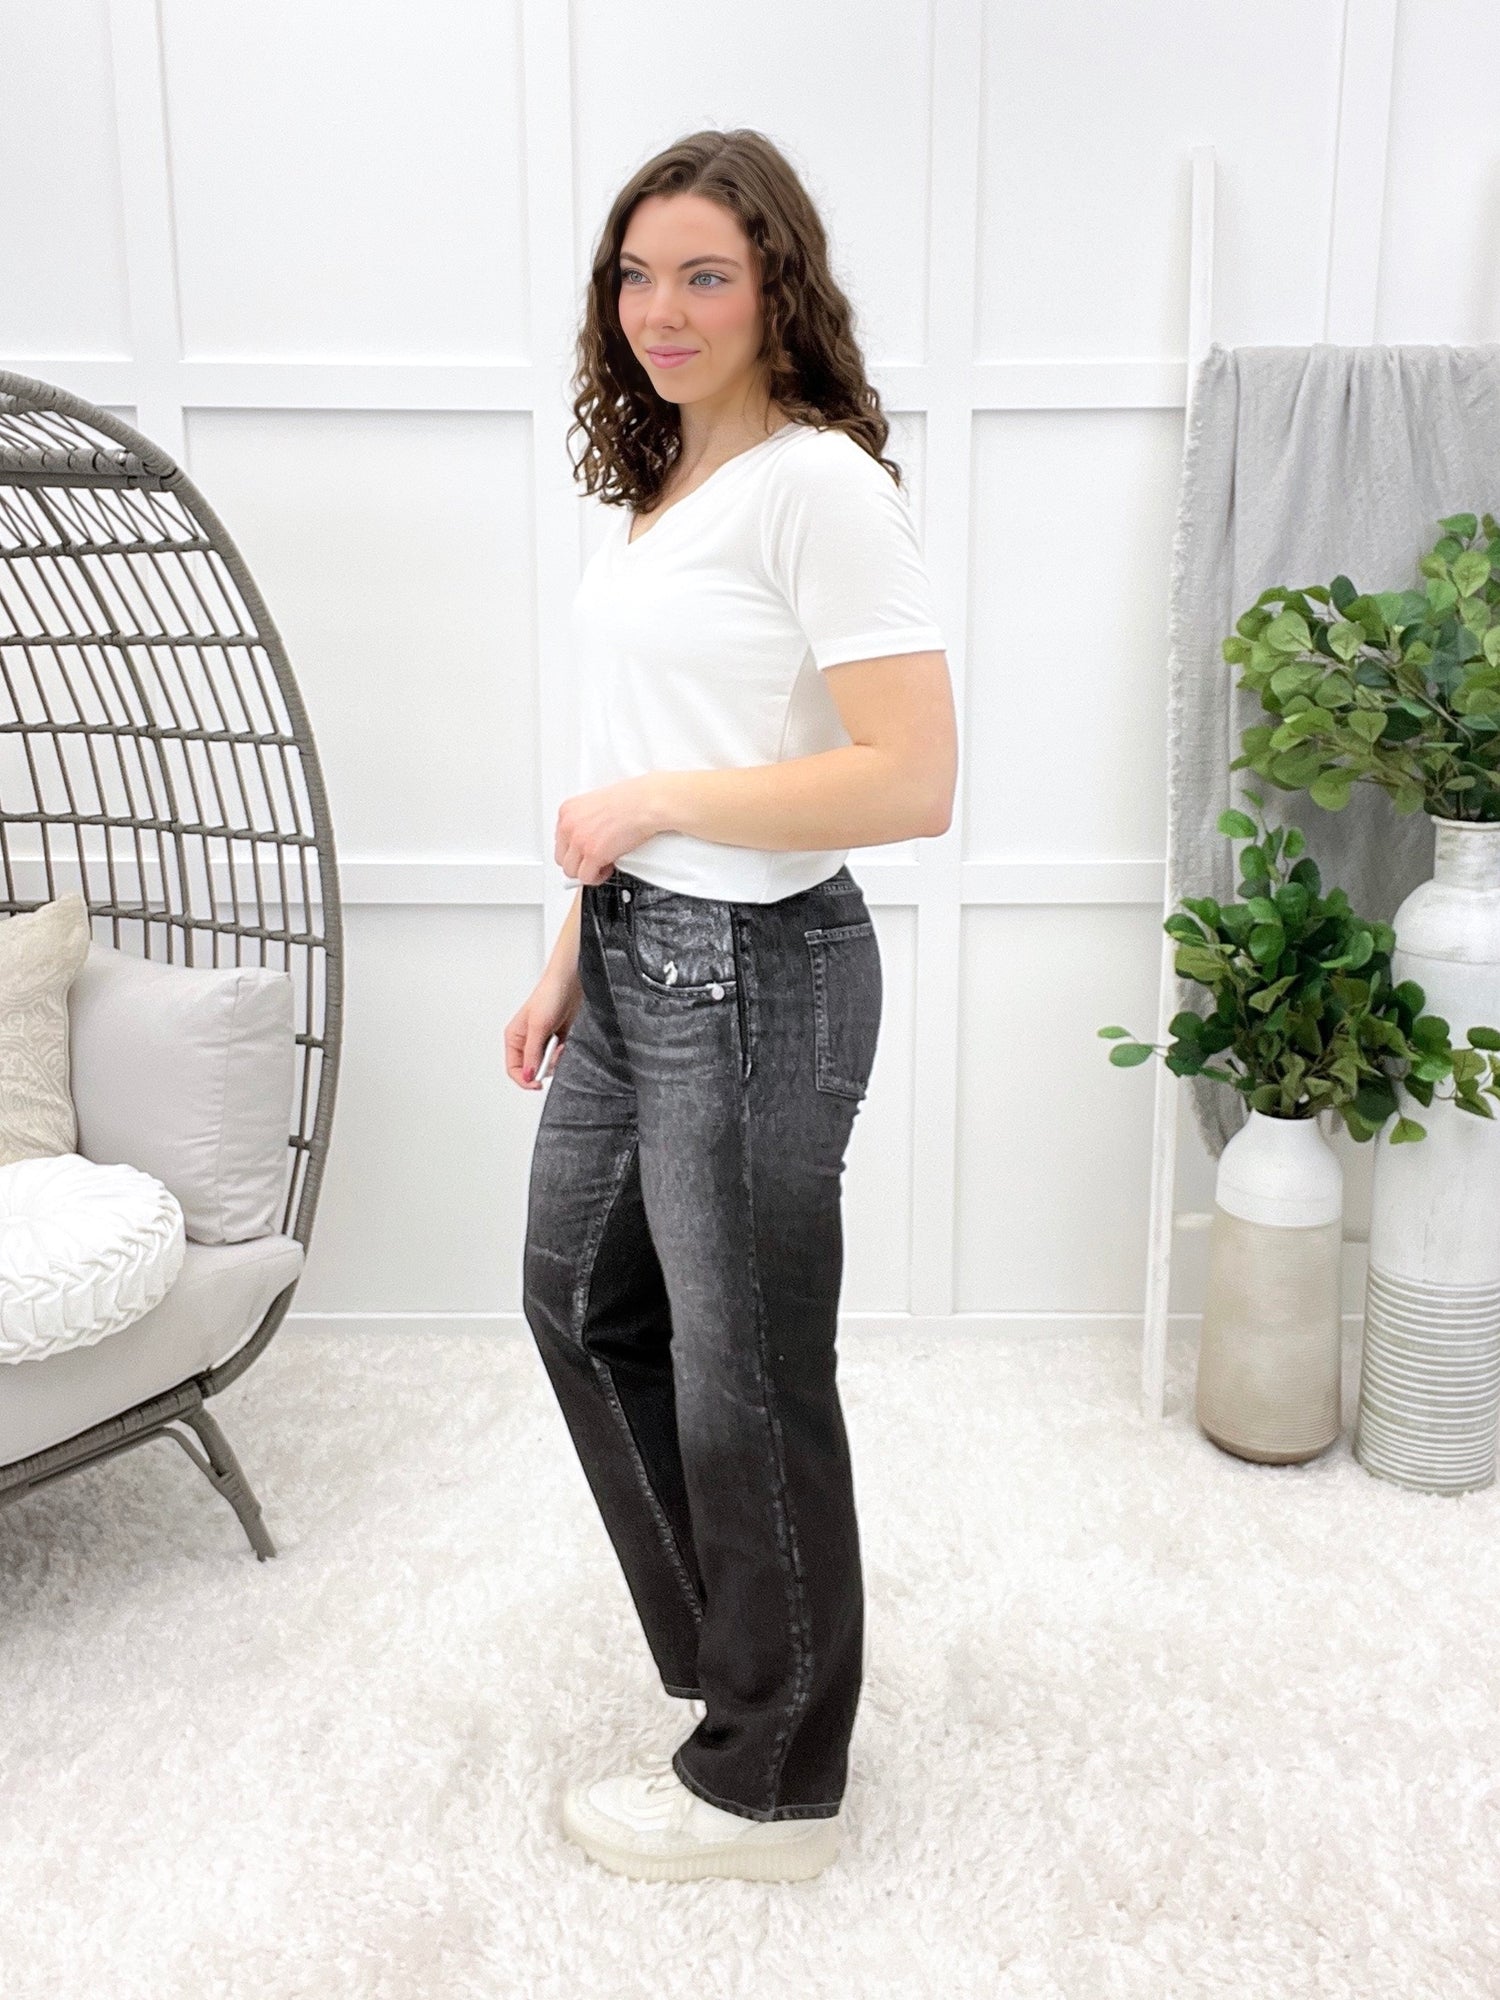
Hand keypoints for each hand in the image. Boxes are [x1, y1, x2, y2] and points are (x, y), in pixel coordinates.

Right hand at [505, 968, 580, 1090]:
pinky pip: (557, 1057)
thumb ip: (533, 1053)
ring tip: (560, 1046)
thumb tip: (529, 1075)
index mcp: (514, 1038)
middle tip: (554, 1056)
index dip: (524, 1079)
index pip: (514, 1068)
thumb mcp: (538, 1027)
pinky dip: (562, 1055)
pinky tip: (565, 1043)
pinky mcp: (556, 1039)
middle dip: (544, 1067)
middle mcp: (526, 1041)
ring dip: (555, 1060)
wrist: (570, 982)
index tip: (538, 1084)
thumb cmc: (550, 996)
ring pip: (546, 1064)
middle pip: (531, 1069)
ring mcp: (542, 1040)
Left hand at [555, 775, 670, 885]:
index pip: (560, 840)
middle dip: (578, 862)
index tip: (584, 852)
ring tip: (602, 865)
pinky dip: (597, 877)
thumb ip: (585, 821)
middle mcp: (569, 825)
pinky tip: (608, 868)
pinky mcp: (593, 854)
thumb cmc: (630, 800)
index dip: (574, 850)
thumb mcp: (597, 804)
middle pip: (562, 857)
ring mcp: (579, 840)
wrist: (644, 803)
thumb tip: (586, 838)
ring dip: (586, 871)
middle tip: (593, 861)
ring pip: (571, 871)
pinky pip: (586, 877)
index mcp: (568, 810)